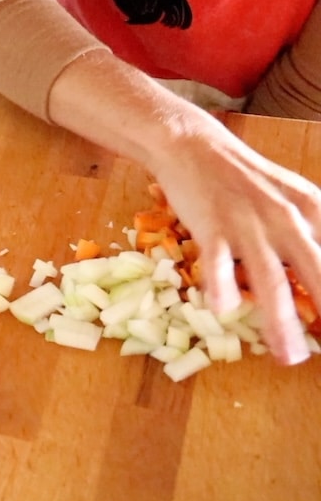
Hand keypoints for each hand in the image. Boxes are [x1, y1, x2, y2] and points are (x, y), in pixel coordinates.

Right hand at [147, 119, 320, 363]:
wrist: (192, 145)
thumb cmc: (240, 178)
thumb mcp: (288, 197)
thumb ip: (308, 232)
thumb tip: (315, 276)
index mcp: (311, 209)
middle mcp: (286, 218)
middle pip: (315, 274)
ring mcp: (247, 223)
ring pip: (271, 280)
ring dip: (281, 323)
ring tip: (289, 354)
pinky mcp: (211, 226)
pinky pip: (218, 266)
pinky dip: (222, 290)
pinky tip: (225, 311)